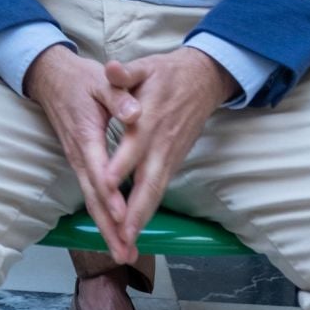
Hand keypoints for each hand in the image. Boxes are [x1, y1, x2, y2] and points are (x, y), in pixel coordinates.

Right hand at [24, 46, 142, 262]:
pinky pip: (91, 195)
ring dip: (106, 228)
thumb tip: (135, 112)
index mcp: (86, 135)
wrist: (50, 78)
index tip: (124, 217)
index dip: (111, 195)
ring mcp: (78, 161)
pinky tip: (114, 232)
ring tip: (123, 253)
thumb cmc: (79, 79)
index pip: (99, 171)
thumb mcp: (100, 80)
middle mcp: (79, 155)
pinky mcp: (80, 163)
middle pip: (93, 197)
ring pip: (91, 200)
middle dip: (109, 227)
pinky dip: (103, 216)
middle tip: (125, 253)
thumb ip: (118, 95)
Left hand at [100, 48, 236, 255]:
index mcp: (150, 119)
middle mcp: (161, 143)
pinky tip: (136, 227)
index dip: (120, 165)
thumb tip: (112, 69)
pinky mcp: (174, 160)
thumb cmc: (167, 72)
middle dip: (135, 211)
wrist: (203, 79)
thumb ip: (125, 73)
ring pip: (156, 191)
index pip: (134, 146)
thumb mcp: (144, 66)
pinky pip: (160, 189)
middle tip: (121, 236)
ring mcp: (170, 154)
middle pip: (148, 181)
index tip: (105, 183)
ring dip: (142, 218)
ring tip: (127, 244)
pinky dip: (149, 209)